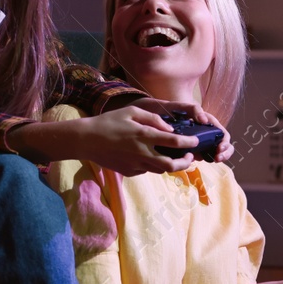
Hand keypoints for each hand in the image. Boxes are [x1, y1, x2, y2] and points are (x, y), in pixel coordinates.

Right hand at [79, 105, 195, 175]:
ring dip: (171, 165)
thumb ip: (153, 119)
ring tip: (176, 157)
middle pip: (171, 165)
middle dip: (185, 162)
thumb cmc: (109, 122)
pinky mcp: (130, 172)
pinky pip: (147, 170)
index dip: (189, 143)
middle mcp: (142, 153)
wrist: (87, 140)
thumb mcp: (132, 111)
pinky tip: (152, 157)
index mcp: (144, 135)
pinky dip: (154, 165)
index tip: (196, 141)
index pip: (174, 141)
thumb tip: (170, 129)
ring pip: (161, 170)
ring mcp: (135, 165)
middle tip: (190, 156)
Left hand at [135, 97, 234, 163]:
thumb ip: (193, 109)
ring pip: (213, 151)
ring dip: (218, 157)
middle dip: (225, 151)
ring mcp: (198, 141)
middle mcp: (204, 132)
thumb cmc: (168, 109)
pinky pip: (199, 155)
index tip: (219, 148)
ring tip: (213, 160)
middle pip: (222, 143)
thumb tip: (204, 120)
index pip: (221, 132)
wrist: (152, 116)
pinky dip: (202, 159)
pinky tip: (197, 161)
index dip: (225, 141)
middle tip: (218, 158)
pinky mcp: (189, 148)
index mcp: (206, 122)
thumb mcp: (181, 106)